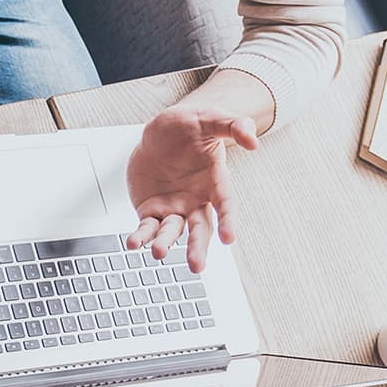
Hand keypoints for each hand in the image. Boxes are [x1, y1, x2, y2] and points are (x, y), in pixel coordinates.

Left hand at [125, 104, 257, 271]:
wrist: (160, 132)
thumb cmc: (189, 126)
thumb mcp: (211, 119)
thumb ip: (233, 126)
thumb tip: (253, 140)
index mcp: (216, 182)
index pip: (226, 204)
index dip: (229, 220)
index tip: (230, 238)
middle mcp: (197, 200)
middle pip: (200, 229)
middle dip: (198, 248)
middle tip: (196, 266)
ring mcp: (174, 207)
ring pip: (172, 232)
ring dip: (166, 243)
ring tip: (158, 253)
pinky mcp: (151, 210)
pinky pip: (147, 227)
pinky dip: (141, 236)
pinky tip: (133, 244)